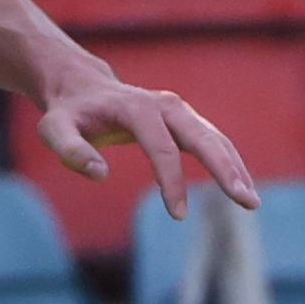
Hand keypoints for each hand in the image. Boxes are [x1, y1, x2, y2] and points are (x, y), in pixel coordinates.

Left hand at [26, 41, 257, 209]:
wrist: (84, 87)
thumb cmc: (69, 113)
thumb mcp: (54, 129)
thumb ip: (71, 150)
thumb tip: (100, 173)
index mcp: (136, 108)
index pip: (162, 148)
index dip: (172, 182)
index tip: (178, 215)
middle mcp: (166, 105)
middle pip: (203, 137)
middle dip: (225, 169)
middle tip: (245, 200)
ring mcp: (180, 111)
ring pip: (215, 139)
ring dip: (235, 168)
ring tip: (251, 200)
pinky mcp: (186, 120)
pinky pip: (214, 141)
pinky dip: (229, 163)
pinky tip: (240, 185)